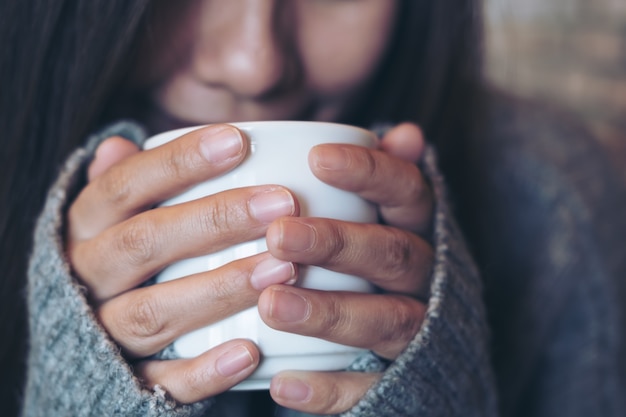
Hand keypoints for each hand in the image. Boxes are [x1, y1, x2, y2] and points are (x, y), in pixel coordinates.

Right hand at [66, 125, 299, 401]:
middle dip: (215, 221)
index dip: (179, 162)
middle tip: (282, 203)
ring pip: (154, 311)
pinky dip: (204, 371)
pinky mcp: (126, 381)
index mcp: (85, 228)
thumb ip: (124, 184)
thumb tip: (118, 142)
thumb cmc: (120, 259)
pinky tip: (250, 351)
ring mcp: (104, 332)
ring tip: (280, 269)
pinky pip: (162, 381)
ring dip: (219, 290)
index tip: (239, 140)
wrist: (78, 340)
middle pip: (143, 243)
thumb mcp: (111, 219)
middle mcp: (88, 277)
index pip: (125, 186)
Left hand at [259, 123, 433, 414]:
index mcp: (418, 231)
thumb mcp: (391, 220)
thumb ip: (386, 181)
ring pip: (385, 321)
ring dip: (329, 312)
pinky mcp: (400, 383)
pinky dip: (329, 388)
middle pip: (392, 255)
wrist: (425, 351)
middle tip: (279, 236)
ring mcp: (417, 334)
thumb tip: (404, 132)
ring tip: (271, 305)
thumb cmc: (383, 268)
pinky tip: (281, 383)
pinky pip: (369, 389)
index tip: (317, 159)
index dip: (369, 173)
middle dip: (338, 244)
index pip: (407, 191)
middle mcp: (425, 279)